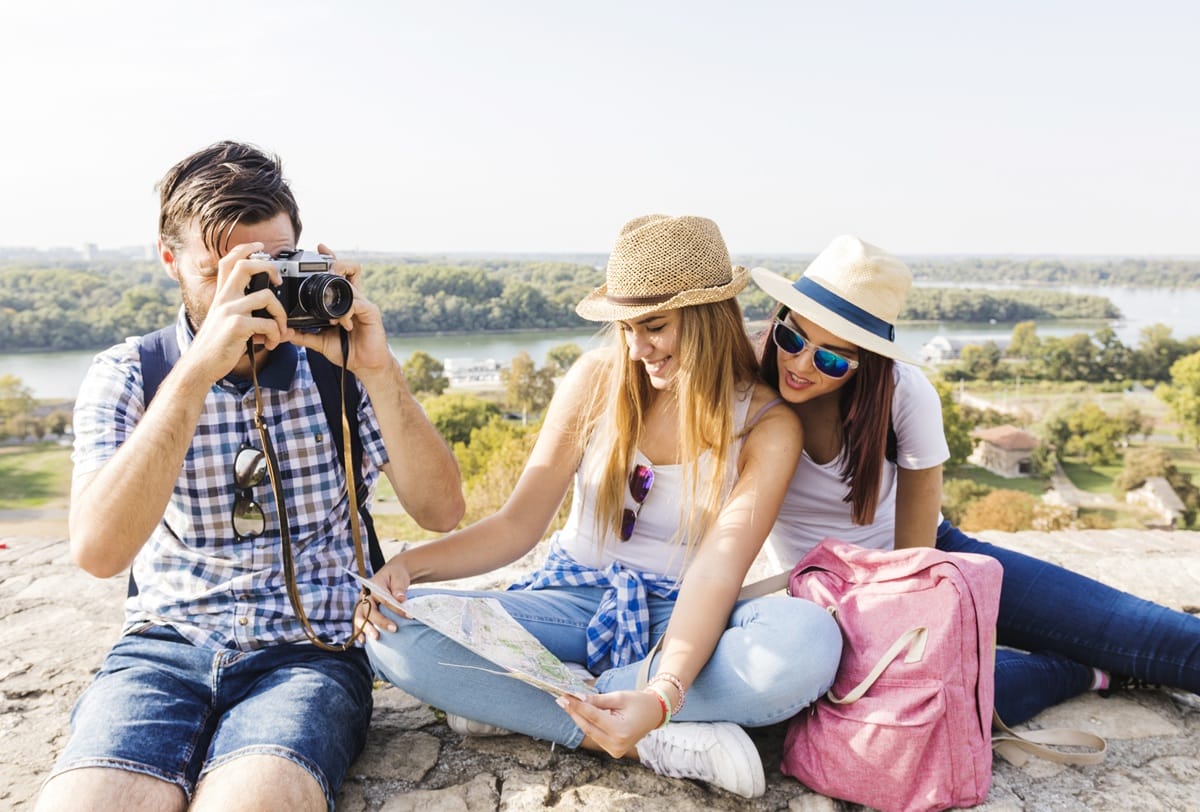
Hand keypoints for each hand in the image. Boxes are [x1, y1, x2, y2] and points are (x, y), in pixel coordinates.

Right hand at [187, 242, 287, 380]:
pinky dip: (276, 334)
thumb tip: (276, 321)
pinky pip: (268, 323)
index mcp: (222, 295)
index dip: (244, 248)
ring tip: (279, 331)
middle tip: (279, 280)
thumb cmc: (217, 346)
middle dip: (269, 267)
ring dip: (281, 315)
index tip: (259, 246)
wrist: (200, 366)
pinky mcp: (237, 325)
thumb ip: (246, 315)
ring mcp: (230, 310)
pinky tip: (270, 344)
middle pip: (245, 266)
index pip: (228, 261)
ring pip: (267, 296)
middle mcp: (224, 298)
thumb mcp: (226, 323)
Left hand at [285, 244, 395, 379]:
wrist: (365, 366)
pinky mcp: (371, 312)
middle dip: (337, 261)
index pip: (339, 274)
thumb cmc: (347, 351)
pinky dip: (345, 311)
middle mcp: (355, 298)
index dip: (331, 259)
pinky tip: (341, 323)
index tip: (319, 248)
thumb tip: (283, 332)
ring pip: (353, 282)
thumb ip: (303, 335)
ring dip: (339, 287)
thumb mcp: (319, 341)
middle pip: (351, 268)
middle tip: (326, 262)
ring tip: (330, 303)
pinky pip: (357, 303)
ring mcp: (364, 304)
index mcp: (343, 302)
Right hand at [355, 558, 412, 640]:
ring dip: (366, 628)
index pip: (384, 599)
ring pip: (360, 617)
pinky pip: (358, 622)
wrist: (391, 574)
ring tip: (376, 638)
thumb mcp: (399, 577)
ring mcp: (361, 603)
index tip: (408, 615)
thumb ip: (399, 587)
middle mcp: (364, 595)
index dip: (396, 608)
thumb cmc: (396, 576)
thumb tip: (401, 599)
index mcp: (373, 585)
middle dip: (380, 621)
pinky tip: (364, 641)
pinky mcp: (362, 610)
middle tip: (394, 629)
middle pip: (368, 610)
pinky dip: (359, 632)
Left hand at [555, 689, 664, 756]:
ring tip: (567, 703)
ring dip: (578, 717)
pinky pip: (596, 735)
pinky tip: (579, 712)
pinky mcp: (613, 751)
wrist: (654, 714)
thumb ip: (598, 700)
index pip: (593, 717)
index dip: (577, 706)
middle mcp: (617, 745)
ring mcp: (615, 750)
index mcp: (621, 731)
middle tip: (561, 699)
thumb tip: (578, 698)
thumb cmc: (639, 703)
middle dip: (573, 712)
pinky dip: (587, 723)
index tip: (564, 697)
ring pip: (590, 732)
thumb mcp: (619, 697)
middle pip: (588, 727)